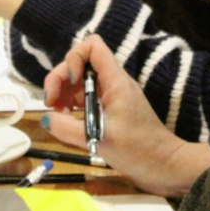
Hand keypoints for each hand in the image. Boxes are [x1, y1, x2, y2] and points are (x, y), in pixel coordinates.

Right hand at [43, 34, 209, 196]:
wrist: (164, 164)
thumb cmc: (138, 149)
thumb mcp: (99, 139)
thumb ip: (68, 128)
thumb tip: (45, 118)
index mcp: (115, 81)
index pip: (93, 46)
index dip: (74, 58)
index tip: (69, 84)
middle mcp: (113, 82)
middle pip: (81, 64)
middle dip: (61, 79)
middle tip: (51, 105)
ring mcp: (112, 95)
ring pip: (81, 82)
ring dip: (64, 94)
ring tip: (59, 117)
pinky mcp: (111, 109)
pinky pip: (87, 98)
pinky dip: (73, 106)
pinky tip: (68, 122)